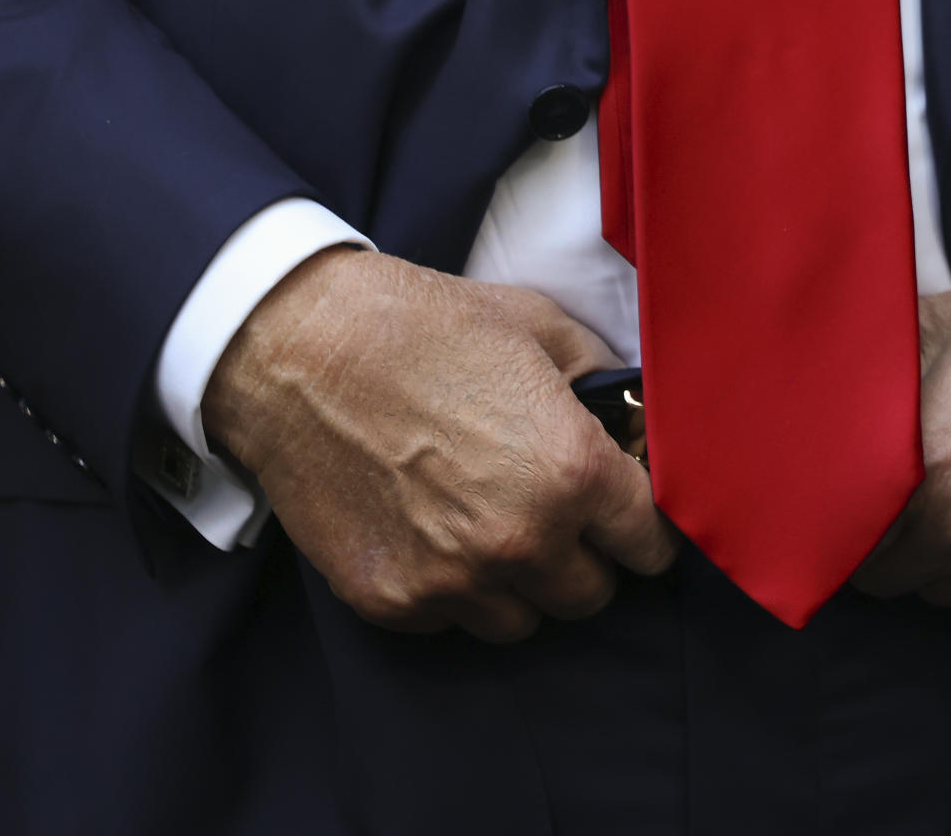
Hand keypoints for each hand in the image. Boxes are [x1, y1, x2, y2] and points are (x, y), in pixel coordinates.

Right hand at [203, 247, 674, 642]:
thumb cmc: (427, 328)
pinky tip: (439, 535)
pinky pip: (450, 621)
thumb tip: (637, 424)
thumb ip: (606, 387)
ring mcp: (450, 578)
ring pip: (521, 621)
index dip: (648, 529)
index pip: (650, 543)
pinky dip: (455, 591)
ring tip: (499, 528)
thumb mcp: (544, 331)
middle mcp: (520, 539)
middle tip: (564, 520)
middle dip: (587, 558)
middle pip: (591, 594)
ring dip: (522, 585)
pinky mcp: (389, 599)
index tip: (634, 521)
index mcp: (573, 472)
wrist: (300, 350)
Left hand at [850, 244, 950, 607]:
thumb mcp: (938, 326)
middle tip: (915, 491)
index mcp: (923, 470)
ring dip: (947, 555)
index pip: (838, 541)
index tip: (847, 498)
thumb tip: (796, 382)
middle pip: (888, 576)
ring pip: (947, 590)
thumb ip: (863, 372)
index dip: (837, 519)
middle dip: (890, 540)